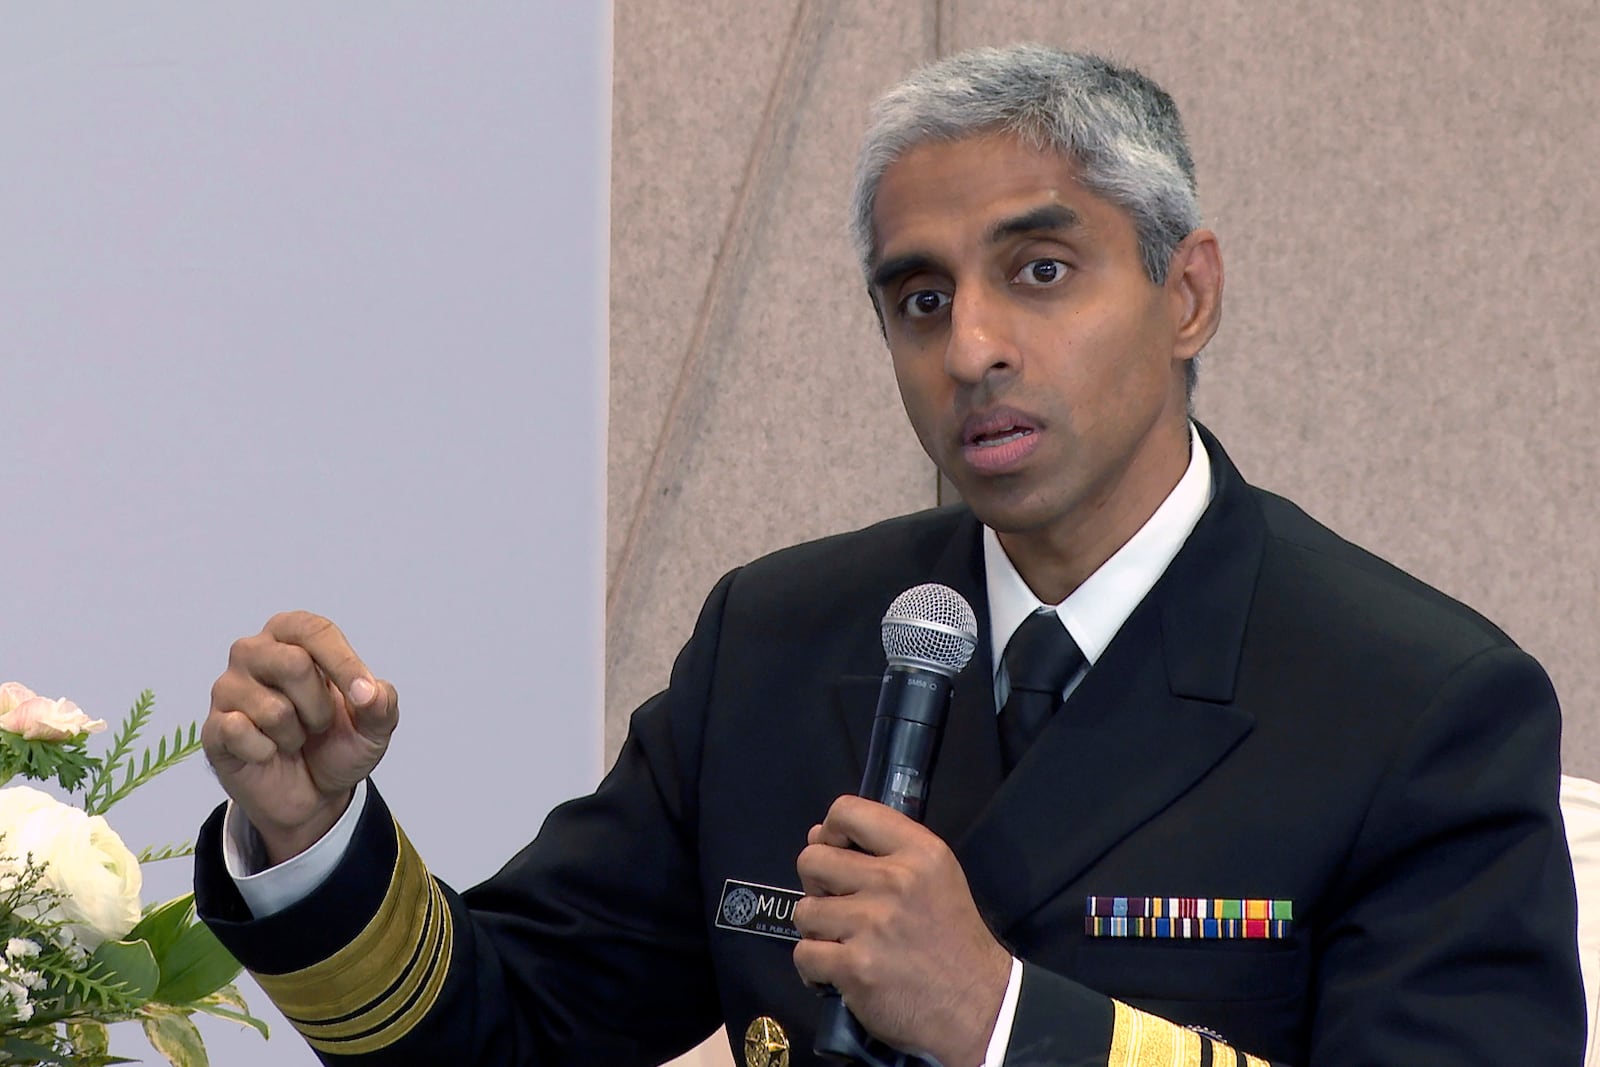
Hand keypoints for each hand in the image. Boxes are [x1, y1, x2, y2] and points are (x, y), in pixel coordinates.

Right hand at [202, 611, 398, 864]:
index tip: (363, 696)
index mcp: (293, 636)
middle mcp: (254, 652)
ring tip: (293, 738)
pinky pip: (239, 732)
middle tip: (319, 724)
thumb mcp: (374, 726)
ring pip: (272, 708)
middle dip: (319, 706)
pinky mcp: (213, 726)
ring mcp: (228, 688)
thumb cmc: (338, 744)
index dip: (343, 663)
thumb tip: (369, 692)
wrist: (313, 796)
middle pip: (293, 664)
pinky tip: (266, 752)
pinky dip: (266, 752)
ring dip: (295, 735)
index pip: (314, 630)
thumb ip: (382, 704)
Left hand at [792, 795, 1010, 1066]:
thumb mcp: (936, 876)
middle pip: (812, 859)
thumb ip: (886, 850)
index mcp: (919, 851)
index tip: (837, 852)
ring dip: (817, 929)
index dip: (829, 830)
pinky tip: (837, 971)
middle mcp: (894, 881)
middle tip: (837, 903)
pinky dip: (814, 966)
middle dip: (816, 883)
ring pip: (805, 910)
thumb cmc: (953, 938)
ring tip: (842, 941)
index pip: (848, 811)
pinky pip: (804, 953)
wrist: (977, 1005)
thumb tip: (819, 835)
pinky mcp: (855, 966)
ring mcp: (872, 924)